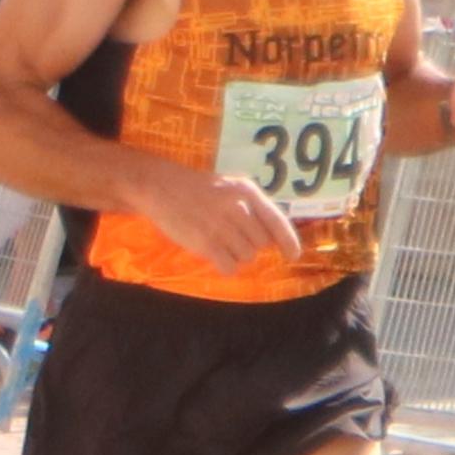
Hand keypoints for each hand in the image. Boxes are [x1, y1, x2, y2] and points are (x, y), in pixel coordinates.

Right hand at [128, 161, 305, 275]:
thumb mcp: (230, 187)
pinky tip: (214, 254)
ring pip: (247, 257)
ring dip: (235, 255)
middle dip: (250, 245)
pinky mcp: (206, 243)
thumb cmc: (199, 189)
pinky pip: (229, 267)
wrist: (162, 187)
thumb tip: (274, 238)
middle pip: (261, 244)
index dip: (288, 242)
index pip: (277, 221)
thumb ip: (253, 208)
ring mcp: (221, 226)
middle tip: (230, 236)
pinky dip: (224, 265)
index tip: (293, 256)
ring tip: (218, 241)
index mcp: (247, 191)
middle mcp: (238, 207)